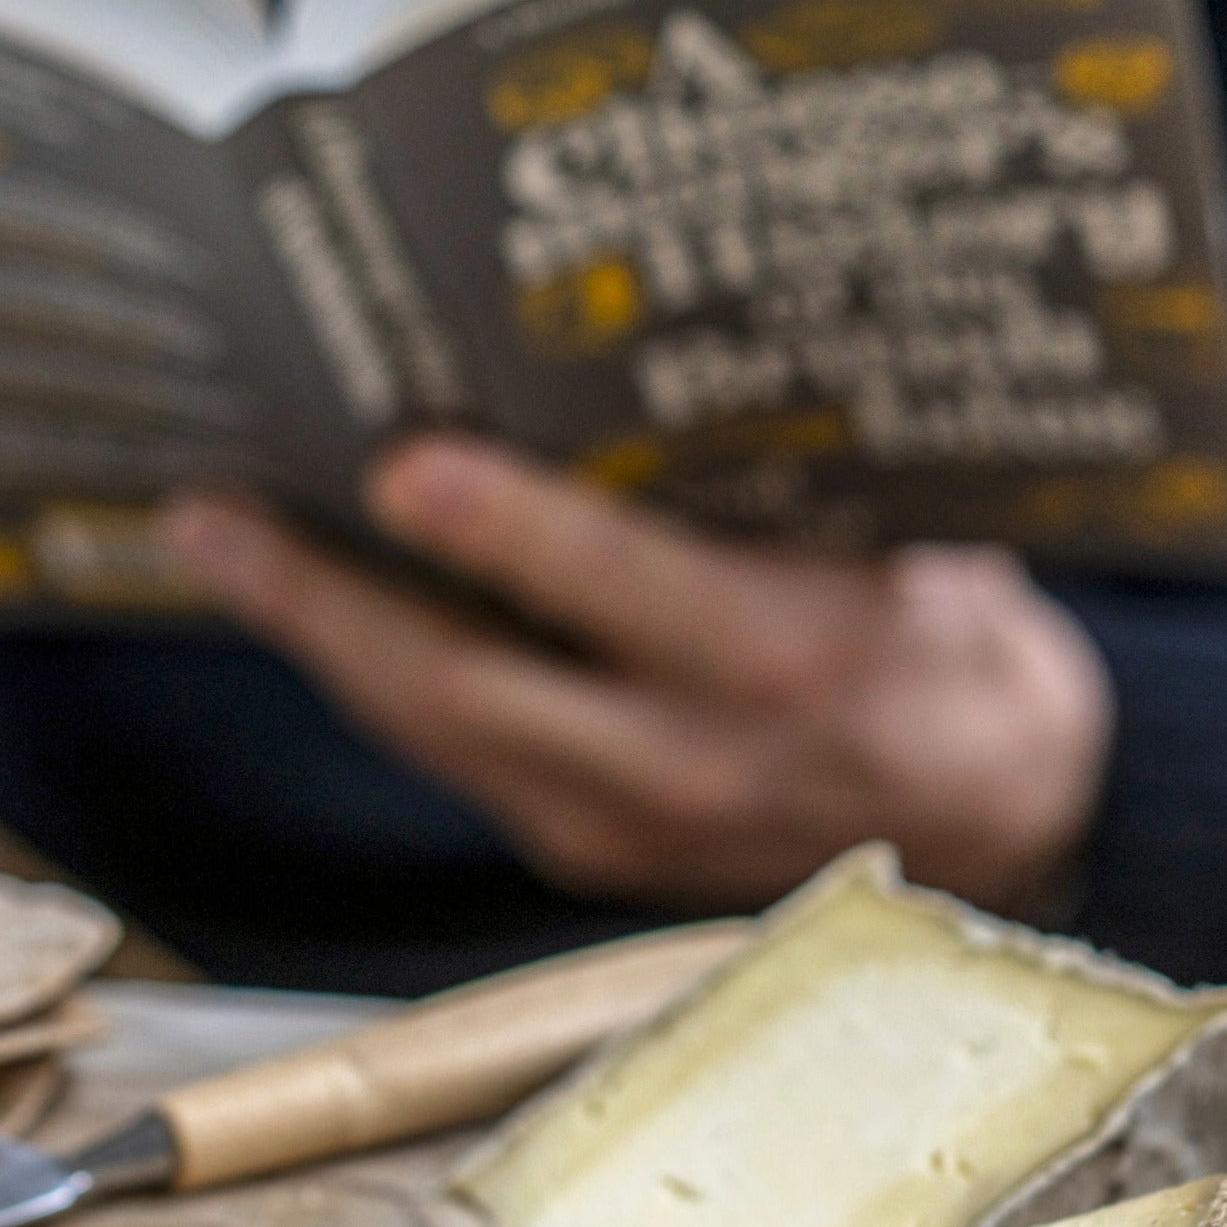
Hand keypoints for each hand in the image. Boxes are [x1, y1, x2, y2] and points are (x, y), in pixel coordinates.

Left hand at [157, 438, 1111, 914]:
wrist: (1010, 830)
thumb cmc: (957, 658)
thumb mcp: (928, 548)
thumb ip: (800, 483)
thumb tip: (649, 372)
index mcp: (793, 668)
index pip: (628, 595)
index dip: (510, 532)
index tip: (404, 466)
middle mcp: (693, 765)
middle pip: (471, 687)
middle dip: (326, 601)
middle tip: (216, 517)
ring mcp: (626, 830)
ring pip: (437, 733)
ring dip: (321, 642)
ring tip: (225, 549)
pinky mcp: (590, 855)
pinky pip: (458, 760)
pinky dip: (382, 684)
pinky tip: (322, 618)